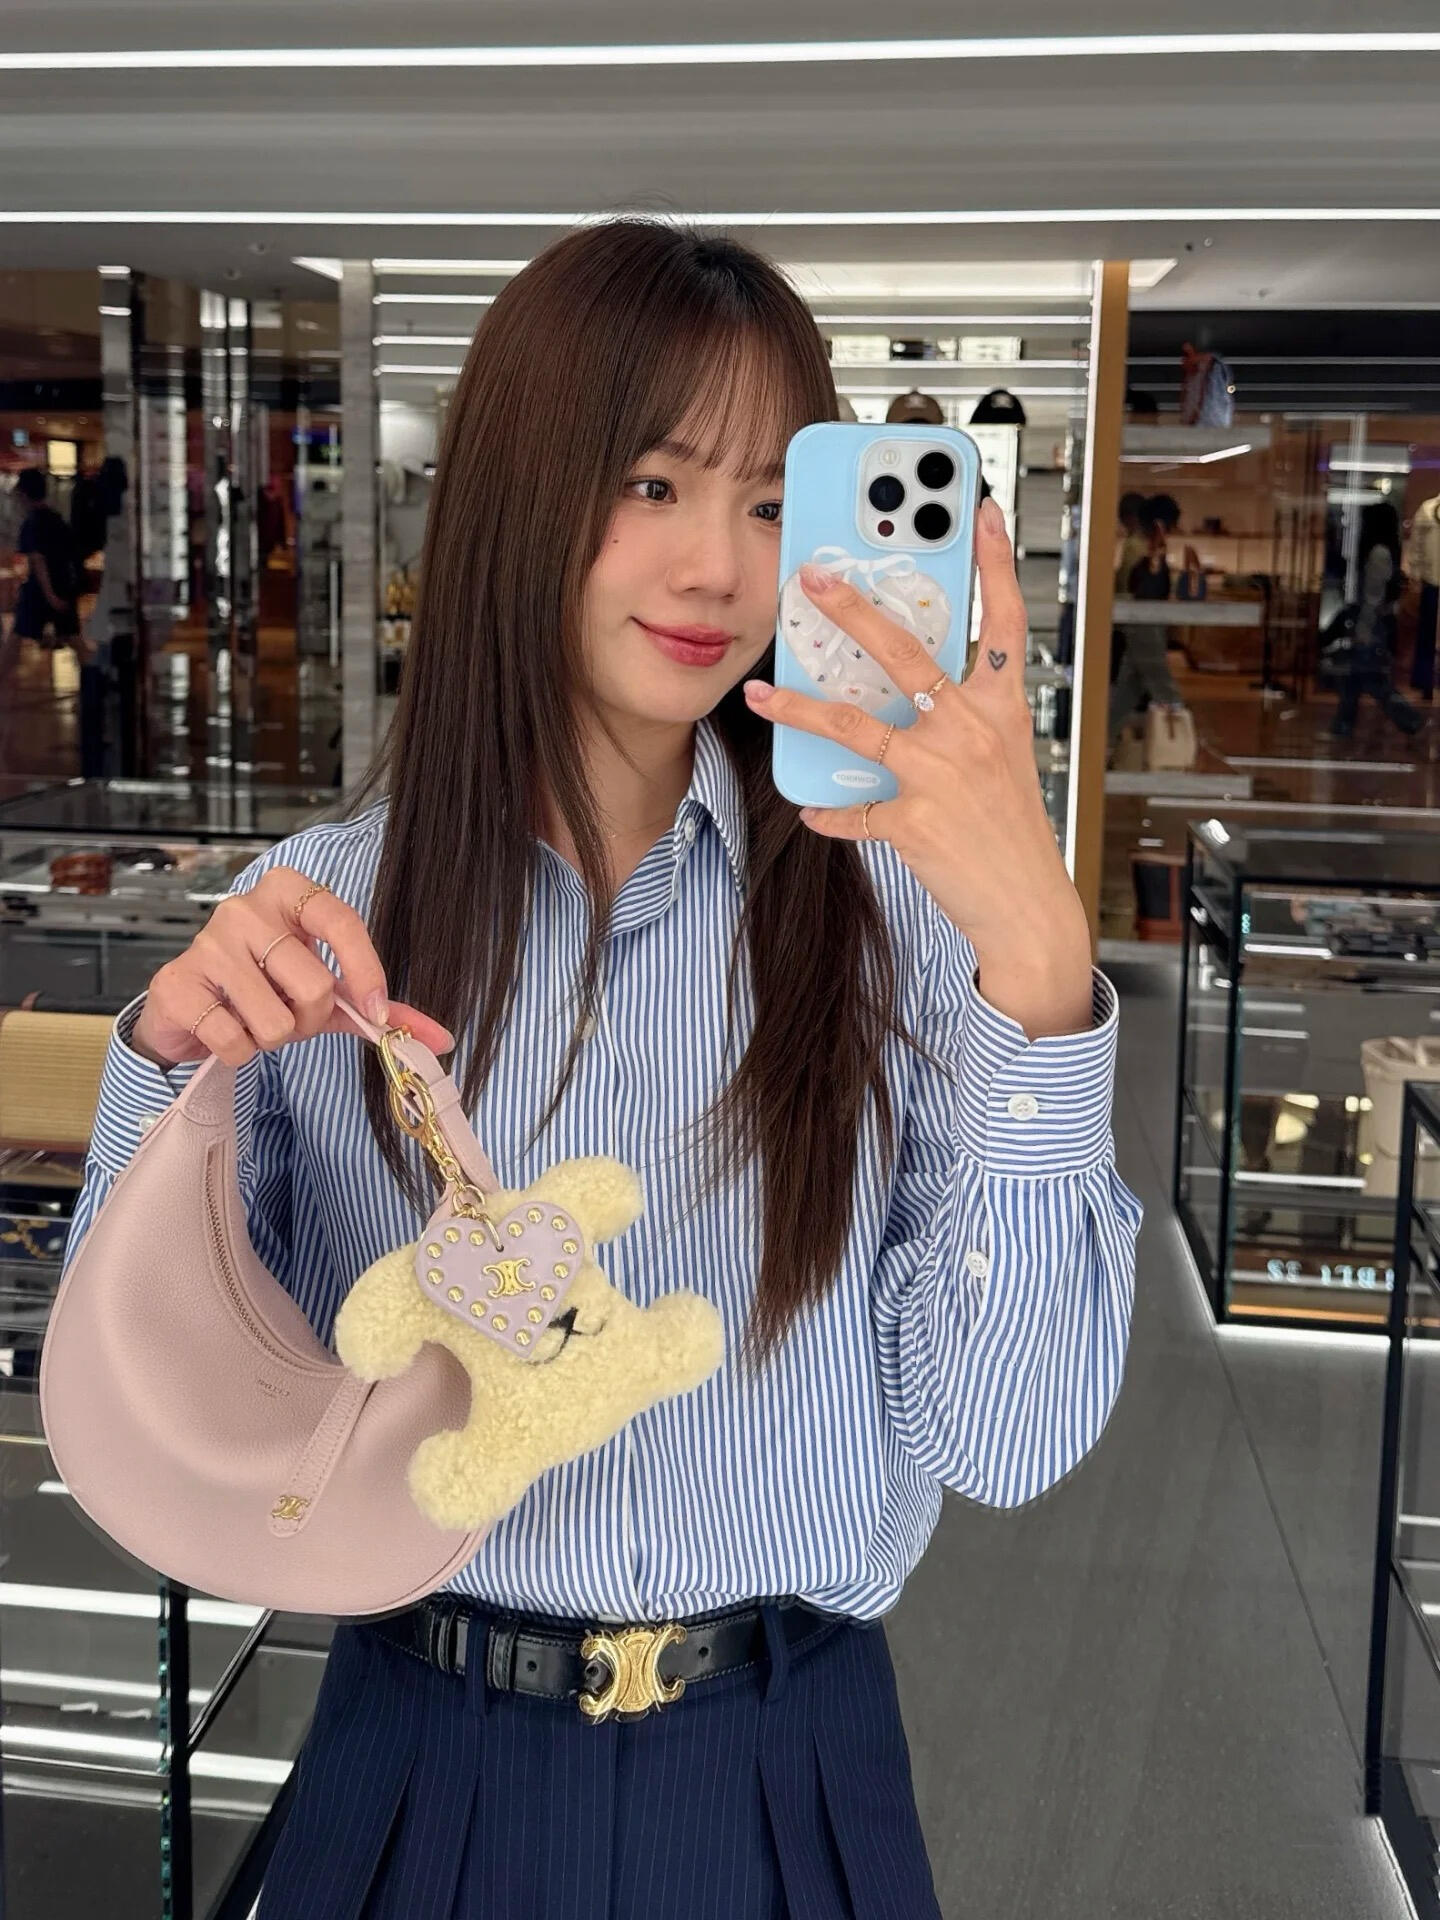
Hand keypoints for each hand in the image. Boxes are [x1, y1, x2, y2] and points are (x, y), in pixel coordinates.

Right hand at [131, 863, 455, 1069]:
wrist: (190, 1010)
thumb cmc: (265, 989)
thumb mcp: (326, 991)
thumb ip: (380, 1009)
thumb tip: (440, 1039)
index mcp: (288, 893)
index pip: (343, 921)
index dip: (367, 972)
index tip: (376, 1011)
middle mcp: (244, 907)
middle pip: (314, 986)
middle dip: (307, 1019)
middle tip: (286, 1012)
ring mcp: (206, 943)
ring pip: (276, 1020)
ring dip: (271, 1038)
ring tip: (251, 1018)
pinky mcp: (177, 983)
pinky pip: (234, 1040)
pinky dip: (238, 1051)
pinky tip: (223, 1029)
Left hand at [743, 498, 1093, 1036]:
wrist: (1028, 906)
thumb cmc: (1008, 830)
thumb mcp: (1001, 759)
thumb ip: (960, 715)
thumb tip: (909, 685)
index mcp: (1001, 709)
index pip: (1004, 620)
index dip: (995, 562)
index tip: (982, 510)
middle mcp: (973, 731)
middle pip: (906, 654)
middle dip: (853, 611)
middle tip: (812, 579)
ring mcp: (943, 775)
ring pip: (855, 726)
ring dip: (798, 708)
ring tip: (760, 692)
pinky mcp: (916, 822)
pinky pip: (853, 810)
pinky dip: (827, 812)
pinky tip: (809, 809)